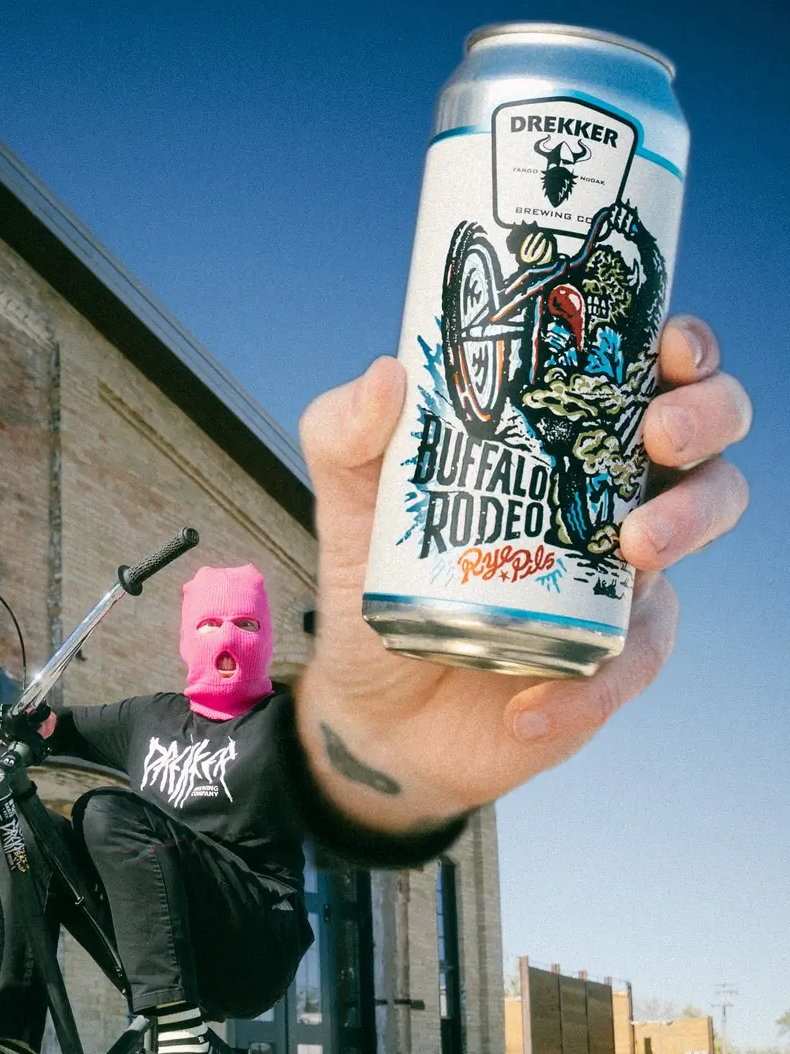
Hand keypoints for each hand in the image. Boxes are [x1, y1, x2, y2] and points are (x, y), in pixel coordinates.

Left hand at [294, 315, 750, 832]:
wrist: (371, 698)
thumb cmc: (378, 573)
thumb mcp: (347, 493)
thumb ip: (347, 428)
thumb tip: (387, 376)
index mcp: (561, 435)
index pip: (649, 371)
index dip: (684, 349)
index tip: (669, 347)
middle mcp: (607, 496)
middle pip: (704, 438)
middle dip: (707, 419)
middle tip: (659, 437)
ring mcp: (619, 577)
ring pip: (699, 530)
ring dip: (688, 524)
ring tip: (635, 547)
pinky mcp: (611, 657)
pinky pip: (631, 665)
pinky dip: (591, 686)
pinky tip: (531, 706)